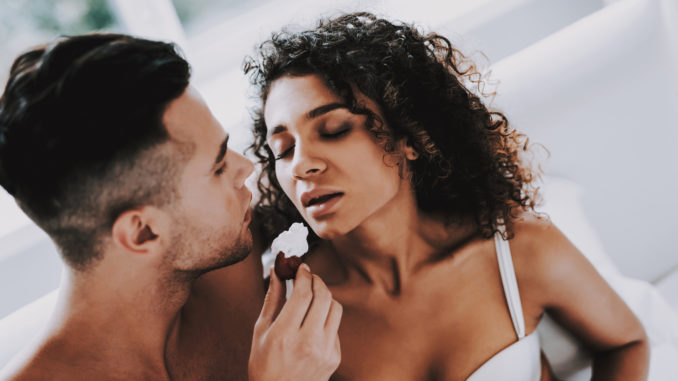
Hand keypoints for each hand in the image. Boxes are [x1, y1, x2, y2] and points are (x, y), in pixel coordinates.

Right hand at [249, 263, 341, 380]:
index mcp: (285, 335)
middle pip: (324, 296)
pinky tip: (313, 322)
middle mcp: (308, 343)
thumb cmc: (264, 364)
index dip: (304, 275)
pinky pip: (336, 326)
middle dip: (317, 280)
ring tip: (312, 297)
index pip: (303, 294)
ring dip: (325, 296)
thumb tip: (277, 271)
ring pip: (335, 308)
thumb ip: (272, 299)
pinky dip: (326, 317)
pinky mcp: (335, 358)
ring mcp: (325, 352)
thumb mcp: (261, 331)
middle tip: (309, 276)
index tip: (301, 267)